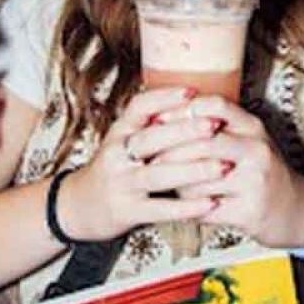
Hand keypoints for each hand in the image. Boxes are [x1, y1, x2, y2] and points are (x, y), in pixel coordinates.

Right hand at [57, 87, 227, 240]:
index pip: (139, 108)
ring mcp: (121, 183)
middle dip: (185, 131)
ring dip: (194, 170)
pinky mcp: (126, 211)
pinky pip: (160, 209)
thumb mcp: (123, 141)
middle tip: (216, 125)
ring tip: (224, 166)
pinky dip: (186, 207)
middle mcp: (116, 155)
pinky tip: (211, 204)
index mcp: (119, 132)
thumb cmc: (114, 169)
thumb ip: (149, 125)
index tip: (193, 92)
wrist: (79, 207)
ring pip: (158, 174)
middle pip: (151, 138)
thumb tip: (193, 102)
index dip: (165, 98)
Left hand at [155, 96, 303, 248]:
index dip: (181, 111)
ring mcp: (254, 182)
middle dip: (167, 150)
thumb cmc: (261, 172)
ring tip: (166, 184)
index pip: (215, 106)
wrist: (296, 211)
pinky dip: (187, 209)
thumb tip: (164, 113)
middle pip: (202, 142)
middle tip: (144, 156)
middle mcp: (256, 150)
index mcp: (253, 127)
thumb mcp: (247, 139)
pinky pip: (204, 208)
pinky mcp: (248, 212)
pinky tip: (182, 206)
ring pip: (198, 179)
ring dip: (176, 184)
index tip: (156, 119)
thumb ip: (216, 126)